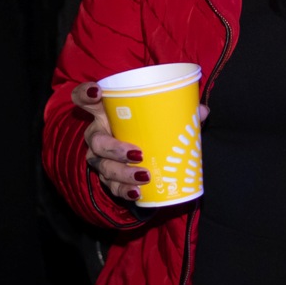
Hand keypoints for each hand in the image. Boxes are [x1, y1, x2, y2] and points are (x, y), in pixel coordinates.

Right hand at [72, 82, 208, 204]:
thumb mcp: (159, 118)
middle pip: (95, 140)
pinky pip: (111, 186)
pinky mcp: (108, 178)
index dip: (84, 94)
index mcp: (105, 113)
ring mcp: (100, 158)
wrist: (143, 155)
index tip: (97, 92)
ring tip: (144, 176)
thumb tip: (201, 111)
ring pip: (102, 166)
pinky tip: (137, 192)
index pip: (84, 99)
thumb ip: (177, 112)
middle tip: (137, 153)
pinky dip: (124, 190)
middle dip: (114, 148)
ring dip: (122, 172)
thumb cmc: (147, 128)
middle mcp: (97, 134)